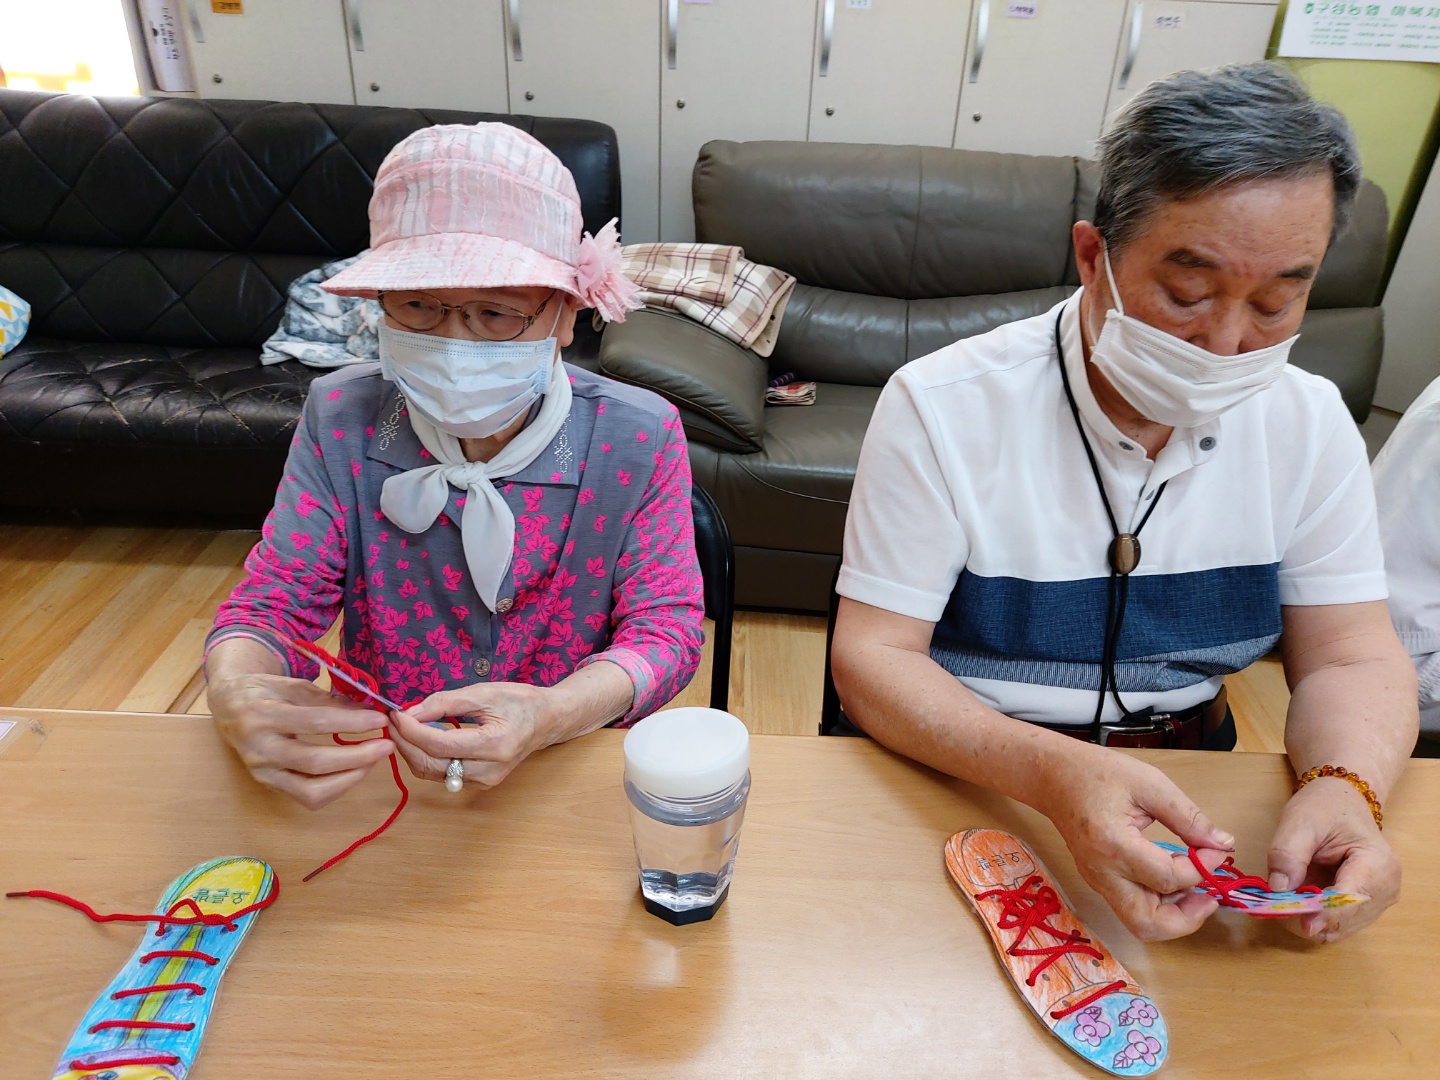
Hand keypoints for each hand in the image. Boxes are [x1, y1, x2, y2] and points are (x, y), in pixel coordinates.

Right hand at [210, 673, 393, 809]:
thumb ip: (328, 699)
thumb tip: (368, 710)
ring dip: (349, 778)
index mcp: (263, 715)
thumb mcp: (292, 684)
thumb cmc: (263, 691)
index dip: (352, 723)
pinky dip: (335, 788)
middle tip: (387, 746)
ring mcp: (263, 773)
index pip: (315, 722)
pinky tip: (353, 772)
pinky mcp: (269, 786)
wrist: (227, 707)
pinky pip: (306, 797)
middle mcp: (260, 749)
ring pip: (311, 791)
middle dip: (358, 757)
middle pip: (315, 762)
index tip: (380, 719)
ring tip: (373, 760)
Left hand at [387, 682, 551, 789]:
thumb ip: (444, 703)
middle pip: (430, 765)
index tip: (395, 714)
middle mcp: (489, 771)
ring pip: (432, 774)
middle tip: (392, 721)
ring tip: (404, 728)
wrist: (547, 721)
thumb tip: (409, 713)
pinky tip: (422, 738)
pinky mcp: (478, 784)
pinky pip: (441, 774)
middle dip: (405, 743)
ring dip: (412, 752)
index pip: (439, 745)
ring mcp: (484, 782)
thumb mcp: (483, 693)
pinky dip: (426, 757)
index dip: (411, 731)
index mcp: (495, 746)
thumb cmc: (520, 702)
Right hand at [1038, 743, 1234, 940]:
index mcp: (1113, 845)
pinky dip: (1159, 905)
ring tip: (1195, 890)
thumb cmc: (1096, 772)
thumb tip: (1222, 844)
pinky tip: (1174, 881)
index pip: (1169, 878)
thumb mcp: (1149, 784)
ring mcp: (1098, 882)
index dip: (1203, 868)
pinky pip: (1133, 908)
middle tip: (1210, 896)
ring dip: (1174, 916)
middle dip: (1188, 918)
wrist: (1052, 776)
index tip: (1218, 850)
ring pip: (1140, 924)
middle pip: (1148, 923)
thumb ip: (1188, 817)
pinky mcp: (1099, 882)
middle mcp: (1103, 873)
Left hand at [1267, 777, 1399, 942]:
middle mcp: (1387, 888)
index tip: (1298, 922)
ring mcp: (1379, 900)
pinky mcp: (1367, 906)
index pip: (1351, 900)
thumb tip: (1278, 889)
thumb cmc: (1324, 807)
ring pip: (1342, 928)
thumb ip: (1288, 854)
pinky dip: (1317, 918)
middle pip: (1347, 919)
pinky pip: (1339, 923)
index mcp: (1378, 863)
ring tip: (1289, 898)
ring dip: (1313, 920)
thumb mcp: (1300, 821)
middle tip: (1280, 907)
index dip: (1323, 914)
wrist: (1342, 801)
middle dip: (1313, 917)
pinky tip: (1301, 901)